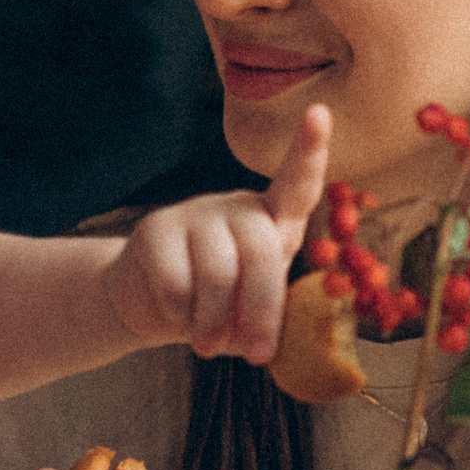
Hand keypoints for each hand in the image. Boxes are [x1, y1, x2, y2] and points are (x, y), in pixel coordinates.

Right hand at [107, 104, 329, 362]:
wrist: (150, 303)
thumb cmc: (217, 305)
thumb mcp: (251, 311)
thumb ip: (267, 318)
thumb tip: (263, 343)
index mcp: (273, 223)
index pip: (295, 185)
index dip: (308, 152)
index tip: (319, 114)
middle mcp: (238, 209)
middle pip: (261, 252)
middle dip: (262, 311)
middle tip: (256, 355)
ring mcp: (195, 214)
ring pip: (217, 274)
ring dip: (214, 324)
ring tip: (208, 344)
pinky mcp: (155, 231)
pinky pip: (177, 284)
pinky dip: (180, 317)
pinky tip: (177, 317)